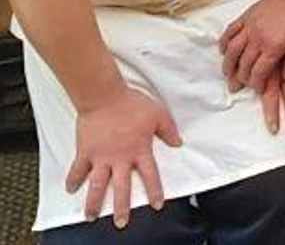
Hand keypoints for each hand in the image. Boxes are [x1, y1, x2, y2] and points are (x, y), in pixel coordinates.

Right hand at [66, 85, 181, 226]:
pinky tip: (70, 189)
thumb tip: (178, 143)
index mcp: (139, 150)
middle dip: (121, 208)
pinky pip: (78, 169)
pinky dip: (73, 179)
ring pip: (97, 185)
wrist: (104, 96)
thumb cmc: (132, 103)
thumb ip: (168, 131)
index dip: (155, 191)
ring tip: (91, 217)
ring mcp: (100, 157)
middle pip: (121, 188)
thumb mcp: (158, 115)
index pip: (150, 175)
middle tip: (121, 223)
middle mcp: (120, 158)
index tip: (157, 205)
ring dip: (93, 202)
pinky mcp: (85, 152)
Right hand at [220, 0, 284, 104]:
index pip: (259, 73)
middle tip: (238, 85)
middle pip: (243, 65)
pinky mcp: (245, 19)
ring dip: (228, 65)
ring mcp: (249, 28)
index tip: (257, 88)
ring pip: (232, 51)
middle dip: (240, 78)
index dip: (256, 84)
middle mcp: (258, 39)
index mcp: (273, 47)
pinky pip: (229, 33)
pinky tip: (223, 50)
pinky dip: (224, 43)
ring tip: (227, 73)